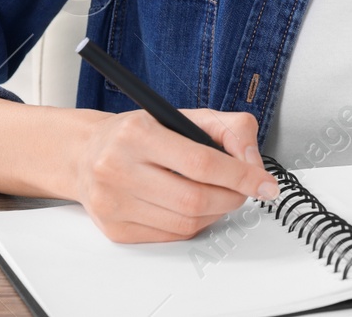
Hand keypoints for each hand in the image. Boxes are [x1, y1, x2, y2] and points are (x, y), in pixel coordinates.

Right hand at [72, 108, 279, 242]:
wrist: (86, 154)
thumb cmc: (140, 133)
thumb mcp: (185, 115)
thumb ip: (230, 130)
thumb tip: (253, 164)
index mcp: (137, 134)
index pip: (201, 163)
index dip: (241, 176)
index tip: (265, 184)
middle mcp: (118, 168)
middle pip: (195, 199)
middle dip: (233, 197)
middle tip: (245, 190)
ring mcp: (113, 203)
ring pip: (186, 222)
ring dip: (217, 212)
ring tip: (221, 195)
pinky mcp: (115, 229)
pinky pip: (171, 235)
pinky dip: (195, 223)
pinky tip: (196, 207)